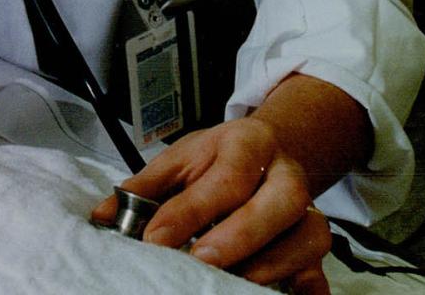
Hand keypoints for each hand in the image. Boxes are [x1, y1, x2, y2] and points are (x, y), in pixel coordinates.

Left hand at [91, 116, 332, 293]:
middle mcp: (285, 173)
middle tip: (201, 260)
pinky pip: (322, 268)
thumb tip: (102, 216)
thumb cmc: (220, 159)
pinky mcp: (316, 241)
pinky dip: (309, 288)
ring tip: (232, 283)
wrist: (272, 148)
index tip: (155, 238)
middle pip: (282, 199)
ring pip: (309, 234)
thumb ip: (143, 187)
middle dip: (242, 234)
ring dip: (273, 264)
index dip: (191, 210)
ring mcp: (308, 208)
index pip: (226, 176)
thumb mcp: (180, 159)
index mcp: (248, 144)